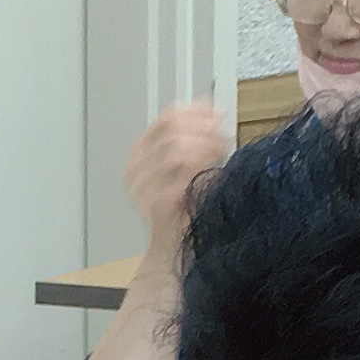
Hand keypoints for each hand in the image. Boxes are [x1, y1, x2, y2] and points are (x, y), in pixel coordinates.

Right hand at [126, 101, 234, 249]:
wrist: (173, 249)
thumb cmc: (183, 208)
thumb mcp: (189, 165)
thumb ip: (197, 137)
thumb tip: (214, 110)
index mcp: (140, 154)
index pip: (166, 119)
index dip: (195, 112)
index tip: (217, 114)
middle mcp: (135, 169)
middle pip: (173, 131)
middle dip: (204, 129)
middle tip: (224, 135)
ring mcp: (143, 188)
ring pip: (176, 149)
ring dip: (206, 146)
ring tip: (223, 152)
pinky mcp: (156, 205)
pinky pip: (183, 176)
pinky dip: (204, 169)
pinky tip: (217, 172)